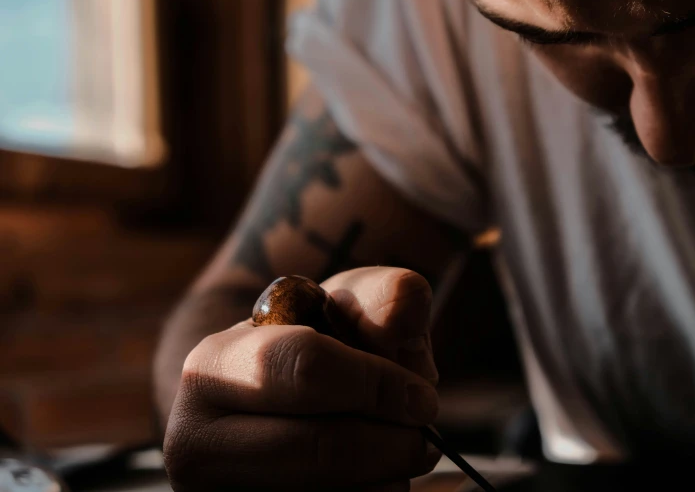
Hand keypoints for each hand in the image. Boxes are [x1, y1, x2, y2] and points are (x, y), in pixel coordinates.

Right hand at [163, 267, 441, 491]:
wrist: (270, 407)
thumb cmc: (317, 351)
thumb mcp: (346, 306)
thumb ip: (384, 296)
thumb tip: (400, 326)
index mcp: (212, 366)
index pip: (307, 369)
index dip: (378, 385)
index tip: (422, 398)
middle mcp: (194, 441)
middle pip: (321, 449)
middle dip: (392, 443)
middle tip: (422, 437)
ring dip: (386, 477)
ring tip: (388, 450)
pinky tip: (365, 478)